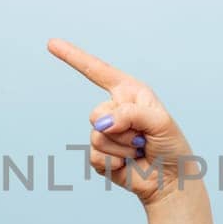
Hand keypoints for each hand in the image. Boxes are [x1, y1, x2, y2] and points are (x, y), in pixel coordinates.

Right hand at [47, 38, 192, 206]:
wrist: (170, 180)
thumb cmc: (171, 146)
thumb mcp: (160, 122)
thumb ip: (131, 114)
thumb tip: (101, 124)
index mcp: (130, 93)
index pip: (98, 71)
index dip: (74, 57)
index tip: (51, 43)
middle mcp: (115, 110)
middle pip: (96, 114)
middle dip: (123, 130)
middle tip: (143, 139)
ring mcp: (106, 133)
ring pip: (97, 137)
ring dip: (122, 148)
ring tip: (139, 151)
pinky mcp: (100, 155)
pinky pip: (95, 155)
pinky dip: (114, 163)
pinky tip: (128, 165)